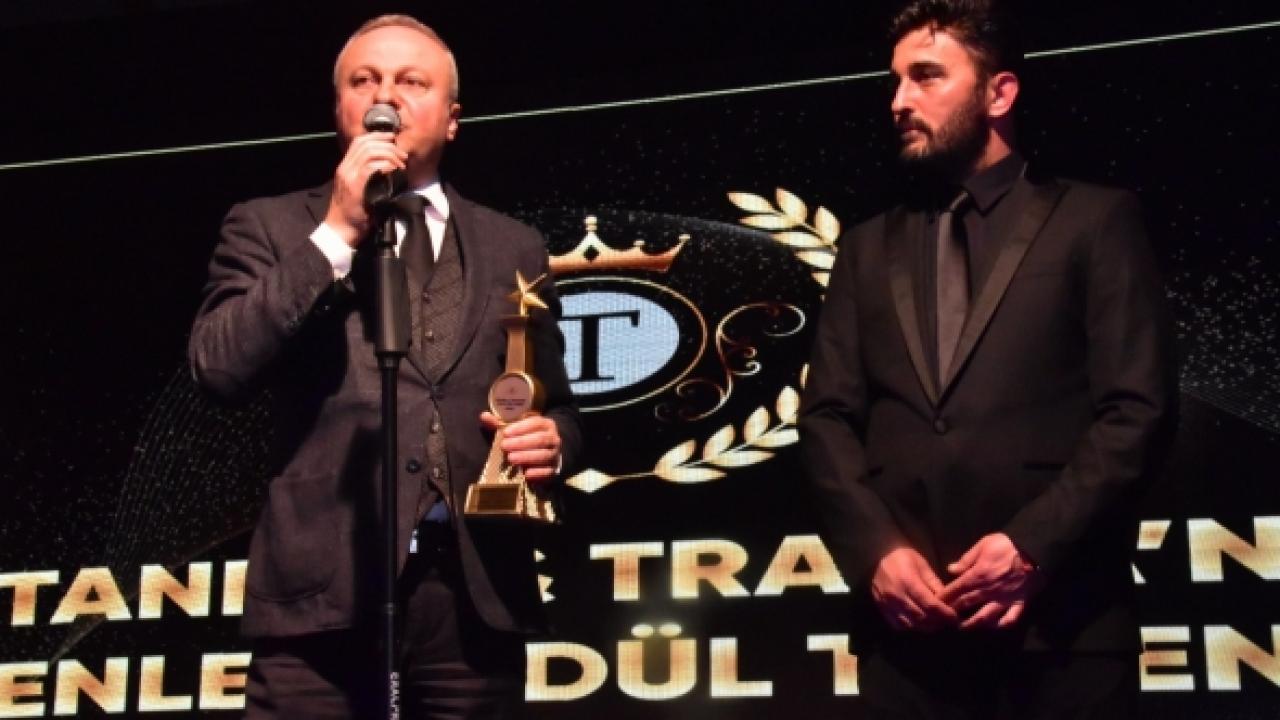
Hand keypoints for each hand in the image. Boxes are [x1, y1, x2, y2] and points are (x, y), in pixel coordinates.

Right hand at [325, 132, 407, 246]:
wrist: (341, 230)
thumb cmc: (353, 213)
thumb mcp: (359, 190)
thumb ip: (368, 176)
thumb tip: (387, 168)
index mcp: (345, 167)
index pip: (359, 142)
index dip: (377, 136)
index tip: (392, 140)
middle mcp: (345, 168)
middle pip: (366, 143)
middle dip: (388, 145)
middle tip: (402, 155)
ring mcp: (349, 176)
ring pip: (370, 152)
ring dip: (389, 155)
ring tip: (400, 165)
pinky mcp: (355, 186)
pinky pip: (371, 168)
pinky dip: (385, 166)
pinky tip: (393, 171)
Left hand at [479, 412, 561, 484]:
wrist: (549, 451)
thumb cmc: (528, 437)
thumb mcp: (517, 429)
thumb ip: (500, 424)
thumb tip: (484, 416)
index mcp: (545, 424)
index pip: (536, 423)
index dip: (521, 427)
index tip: (505, 433)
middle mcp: (553, 438)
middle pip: (540, 439)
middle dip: (522, 442)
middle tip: (504, 446)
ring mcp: (555, 454)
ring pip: (544, 455)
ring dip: (527, 457)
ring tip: (511, 459)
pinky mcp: (555, 469)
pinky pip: (548, 471)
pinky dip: (538, 473)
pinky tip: (526, 474)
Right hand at [870, 547, 957, 631]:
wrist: (876, 556)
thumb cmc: (902, 558)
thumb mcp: (922, 565)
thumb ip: (934, 584)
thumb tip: (947, 601)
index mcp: (908, 582)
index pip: (930, 605)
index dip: (945, 614)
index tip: (955, 617)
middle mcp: (897, 596)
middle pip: (922, 618)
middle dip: (938, 622)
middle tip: (947, 621)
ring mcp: (887, 604)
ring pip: (911, 624)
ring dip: (925, 626)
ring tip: (935, 622)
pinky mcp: (882, 609)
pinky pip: (899, 625)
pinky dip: (911, 626)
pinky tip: (918, 621)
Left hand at [940, 533, 1039, 629]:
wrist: (1035, 549)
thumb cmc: (1007, 544)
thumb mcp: (983, 545)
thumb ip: (966, 559)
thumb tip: (951, 569)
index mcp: (978, 575)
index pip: (956, 590)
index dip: (944, 598)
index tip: (935, 604)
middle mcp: (989, 591)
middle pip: (967, 604)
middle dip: (953, 612)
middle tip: (943, 619)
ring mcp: (1005, 599)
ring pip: (986, 617)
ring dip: (973, 625)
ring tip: (964, 629)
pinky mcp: (1020, 603)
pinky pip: (1010, 619)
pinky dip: (1001, 626)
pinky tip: (994, 628)